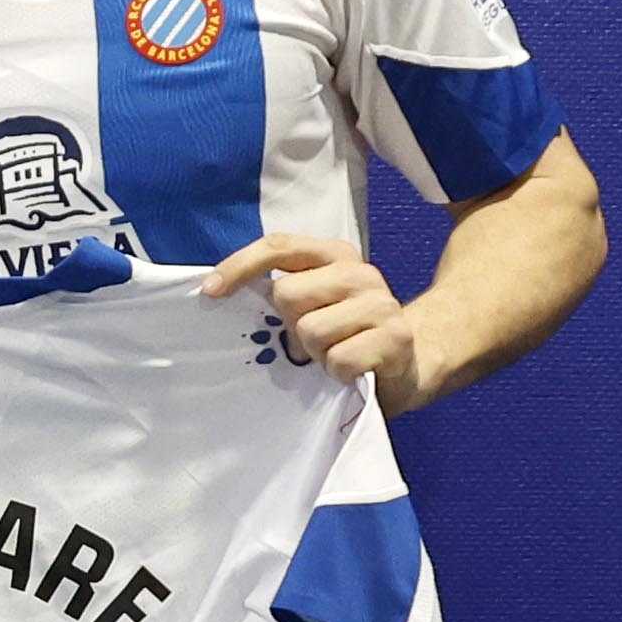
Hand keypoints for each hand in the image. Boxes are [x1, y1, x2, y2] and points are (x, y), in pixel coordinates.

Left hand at [201, 231, 430, 410]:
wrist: (411, 364)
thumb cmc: (349, 335)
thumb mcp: (317, 304)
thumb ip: (285, 290)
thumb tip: (222, 294)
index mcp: (336, 255)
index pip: (279, 246)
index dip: (240, 266)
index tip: (210, 292)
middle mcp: (361, 272)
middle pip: (288, 295)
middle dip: (290, 326)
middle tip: (313, 340)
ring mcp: (381, 304)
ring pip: (310, 332)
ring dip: (315, 355)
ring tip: (335, 354)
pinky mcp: (394, 338)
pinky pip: (337, 361)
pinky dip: (336, 374)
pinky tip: (351, 372)